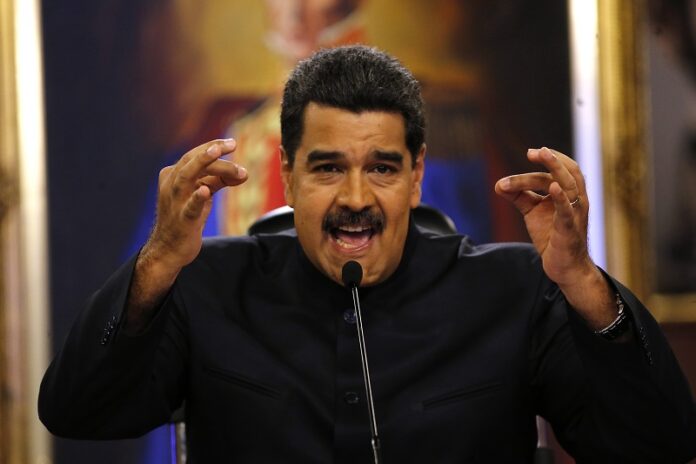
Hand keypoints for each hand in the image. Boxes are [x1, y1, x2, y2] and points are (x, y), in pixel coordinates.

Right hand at [144, 138, 247, 269]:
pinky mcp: (182, 220)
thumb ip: (217, 181)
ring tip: (216, 152)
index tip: (232, 143)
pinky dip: (196, 198)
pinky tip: (204, 191)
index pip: (194, 155)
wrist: (168, 250)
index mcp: (174, 176)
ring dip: (202, 163)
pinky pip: (189, 207)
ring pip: (186, 177)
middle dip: (211, 150)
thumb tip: (241, 172)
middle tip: (232, 144)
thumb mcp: (202, 195)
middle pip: (191, 161)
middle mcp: (171, 185)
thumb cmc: (186, 219)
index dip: (213, 147)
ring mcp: (175, 202)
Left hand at [495, 147, 614, 327]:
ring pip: (567, 186)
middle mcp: (576, 201)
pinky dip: (560, 198)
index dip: (550, 158)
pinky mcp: (569, 231)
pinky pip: (567, 212)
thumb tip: (498, 185)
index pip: (563, 170)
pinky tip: (553, 188)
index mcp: (568, 194)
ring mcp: (575, 215)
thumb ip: (519, 196)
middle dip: (550, 160)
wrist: (563, 267)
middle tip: (531, 152)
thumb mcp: (533, 211)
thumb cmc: (551, 236)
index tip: (530, 152)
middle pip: (565, 174)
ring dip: (553, 169)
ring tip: (542, 155)